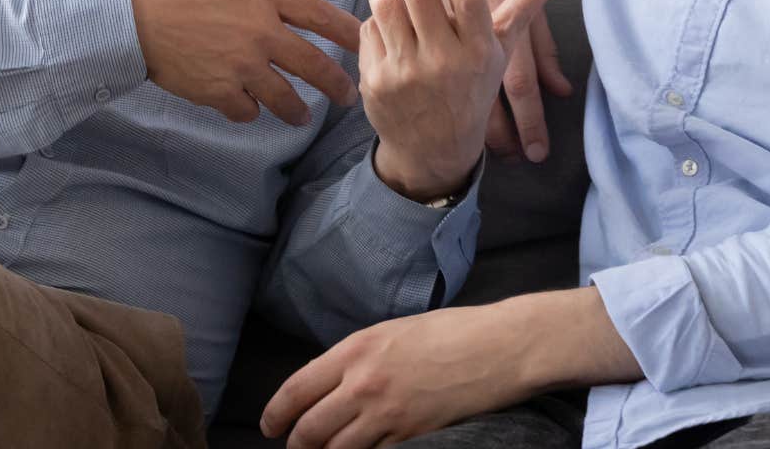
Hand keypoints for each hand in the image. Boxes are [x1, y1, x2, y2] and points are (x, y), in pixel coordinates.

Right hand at [126, 0, 361, 125]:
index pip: (321, 16)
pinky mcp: (216, 90)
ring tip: (304, 117)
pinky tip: (252, 110)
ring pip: (284, 97)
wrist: (123, 9)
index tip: (366, 43)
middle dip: (336, 85)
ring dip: (298, 110)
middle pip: (314, 65)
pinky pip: (246, 110)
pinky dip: (251, 112)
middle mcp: (261, 32)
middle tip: (349, 97)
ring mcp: (240, 65)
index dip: (349, 33)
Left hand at [259, 304, 532, 447]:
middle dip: (296, 446)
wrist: (499, 348)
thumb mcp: (392, 332)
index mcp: (356, 350)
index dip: (276, 415)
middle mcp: (364, 384)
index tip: (270, 427)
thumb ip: (358, 358)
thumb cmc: (450, 332)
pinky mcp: (412, 437)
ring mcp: (388, 415)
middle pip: (310, 430)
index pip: (296, 390)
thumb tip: (332, 384)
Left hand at [361, 0, 564, 199]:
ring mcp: (409, 73)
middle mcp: (445, 62)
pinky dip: (372, 13)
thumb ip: (520, 9)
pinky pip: (370, 33)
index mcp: (478, 51)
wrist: (436, 151)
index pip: (468, 0)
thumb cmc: (471, 90)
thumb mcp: (499, 54)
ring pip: (388, 9)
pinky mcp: (379, 82)